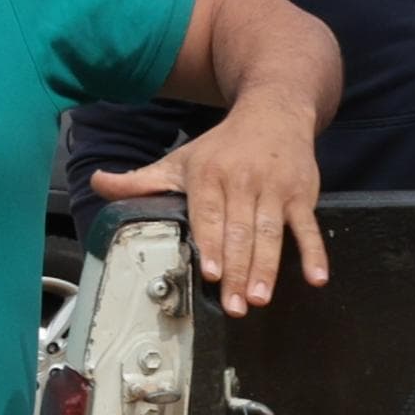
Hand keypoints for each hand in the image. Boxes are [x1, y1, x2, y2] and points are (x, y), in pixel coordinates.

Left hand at [87, 97, 328, 317]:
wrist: (273, 110)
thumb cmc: (223, 145)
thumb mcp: (180, 160)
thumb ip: (141, 180)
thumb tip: (97, 184)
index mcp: (208, 175)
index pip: (209, 215)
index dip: (212, 244)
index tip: (213, 273)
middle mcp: (242, 181)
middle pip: (240, 232)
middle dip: (239, 270)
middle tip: (237, 305)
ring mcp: (275, 188)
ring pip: (271, 233)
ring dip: (268, 268)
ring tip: (261, 298)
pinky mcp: (302, 193)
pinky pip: (309, 227)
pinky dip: (315, 252)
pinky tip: (317, 277)